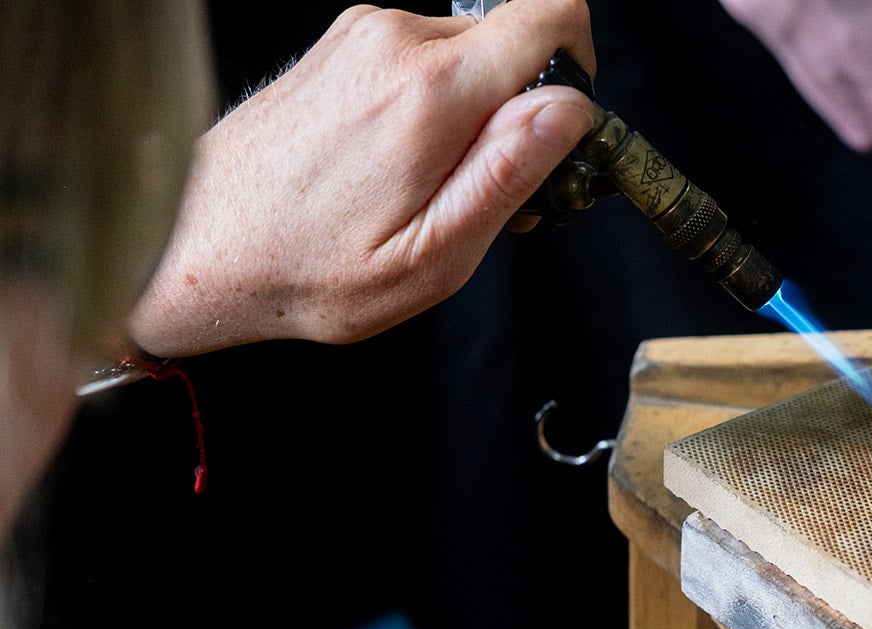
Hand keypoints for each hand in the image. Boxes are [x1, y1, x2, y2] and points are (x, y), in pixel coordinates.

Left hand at [128, 1, 595, 356]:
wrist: (203, 250)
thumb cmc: (314, 271)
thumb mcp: (434, 256)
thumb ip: (509, 173)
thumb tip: (570, 107)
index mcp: (431, 92)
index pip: (550, 13)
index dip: (578, 66)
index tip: (561, 129)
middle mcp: (395, 42)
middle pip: (511, 41)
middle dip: (522, 110)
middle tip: (488, 191)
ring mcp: (362, 36)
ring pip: (467, 53)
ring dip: (474, 114)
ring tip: (433, 189)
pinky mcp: (342, 45)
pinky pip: (422, 58)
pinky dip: (433, 107)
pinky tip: (399, 168)